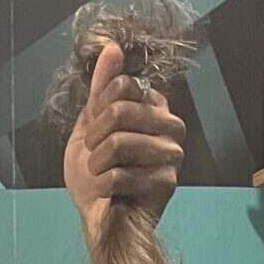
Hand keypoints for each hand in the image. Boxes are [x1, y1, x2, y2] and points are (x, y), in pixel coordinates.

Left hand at [64, 43, 188, 239]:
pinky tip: (109, 191)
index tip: (94, 129)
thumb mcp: (90, 124)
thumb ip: (101, 88)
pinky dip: (102, 185)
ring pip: (118, 142)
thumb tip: (112, 48)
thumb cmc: (95, 173)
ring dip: (95, 163)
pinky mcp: (167, 181)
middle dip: (94, 137)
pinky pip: (120, 174)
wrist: (97, 216)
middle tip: (93, 155)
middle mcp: (170, 125)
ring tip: (99, 173)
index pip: (123, 85)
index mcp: (154, 107)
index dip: (97, 108)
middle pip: (121, 110)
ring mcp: (172, 153)